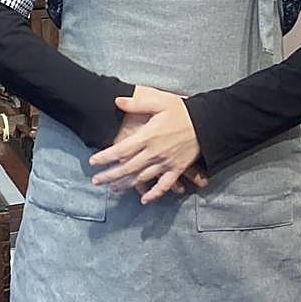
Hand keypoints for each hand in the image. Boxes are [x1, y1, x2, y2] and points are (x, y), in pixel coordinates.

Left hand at [89, 85, 201, 204]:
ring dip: (126, 185)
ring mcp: (166, 163)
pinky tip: (144, 200)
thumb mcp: (159, 101)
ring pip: (142, 178)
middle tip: (96, 181)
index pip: (120, 150)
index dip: (105, 157)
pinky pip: (164, 185)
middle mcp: (154, 152)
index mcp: (147, 136)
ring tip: (113, 189)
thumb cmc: (182, 110)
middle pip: (127, 167)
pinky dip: (154, 194)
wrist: (207, 123)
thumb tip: (117, 101)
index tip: (92, 162)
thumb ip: (137, 103)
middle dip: (110, 175)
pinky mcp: (177, 169)